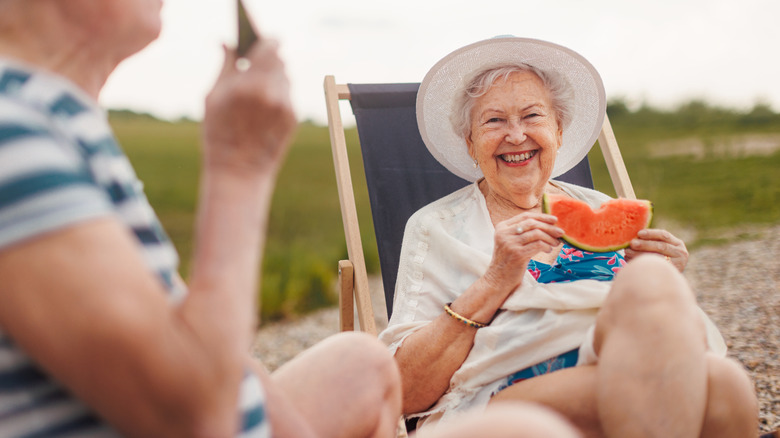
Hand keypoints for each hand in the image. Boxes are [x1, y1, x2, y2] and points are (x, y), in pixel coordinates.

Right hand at [202, 38, 296, 175]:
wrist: (238, 171)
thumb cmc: (219, 134)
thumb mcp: (213, 97)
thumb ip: (225, 66)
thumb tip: (228, 43)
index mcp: (249, 84)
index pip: (269, 47)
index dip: (267, 41)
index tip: (263, 38)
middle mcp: (271, 93)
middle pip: (280, 61)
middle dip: (269, 59)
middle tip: (258, 62)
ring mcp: (285, 106)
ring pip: (285, 78)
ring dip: (274, 78)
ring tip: (257, 89)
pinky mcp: (293, 118)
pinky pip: (288, 96)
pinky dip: (278, 95)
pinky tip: (264, 107)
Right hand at [483, 212, 563, 289]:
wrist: (497, 279)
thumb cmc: (507, 261)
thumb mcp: (509, 242)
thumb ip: (521, 232)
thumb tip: (545, 225)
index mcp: (502, 227)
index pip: (525, 216)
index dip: (542, 216)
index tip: (554, 220)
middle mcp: (505, 233)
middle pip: (532, 223)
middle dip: (549, 227)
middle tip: (560, 232)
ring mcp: (510, 243)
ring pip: (536, 233)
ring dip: (550, 238)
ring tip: (556, 243)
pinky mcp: (517, 254)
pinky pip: (538, 245)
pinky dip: (546, 246)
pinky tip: (548, 250)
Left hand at [624, 229, 688, 271]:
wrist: (667, 281)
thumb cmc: (659, 259)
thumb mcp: (659, 249)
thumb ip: (650, 242)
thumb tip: (632, 237)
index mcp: (677, 243)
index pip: (664, 235)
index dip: (651, 233)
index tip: (639, 233)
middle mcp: (681, 253)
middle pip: (661, 246)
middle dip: (644, 244)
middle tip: (631, 244)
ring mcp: (679, 264)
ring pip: (658, 257)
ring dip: (641, 253)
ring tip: (628, 252)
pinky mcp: (673, 273)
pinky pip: (657, 267)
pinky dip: (644, 263)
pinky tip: (634, 262)